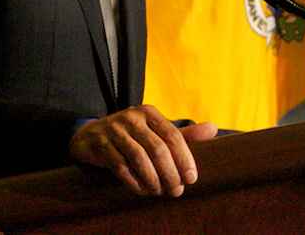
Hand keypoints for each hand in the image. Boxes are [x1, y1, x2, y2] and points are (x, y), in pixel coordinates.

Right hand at [69, 105, 217, 196]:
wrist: (90, 135)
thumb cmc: (131, 135)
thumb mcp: (155, 131)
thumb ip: (183, 134)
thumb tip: (213, 129)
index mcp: (149, 112)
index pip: (172, 136)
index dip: (184, 158)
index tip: (191, 178)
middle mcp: (132, 117)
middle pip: (157, 148)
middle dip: (170, 173)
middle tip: (177, 191)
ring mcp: (114, 130)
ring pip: (139, 158)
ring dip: (153, 179)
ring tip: (160, 192)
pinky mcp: (100, 144)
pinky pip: (120, 166)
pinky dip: (134, 181)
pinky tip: (142, 190)